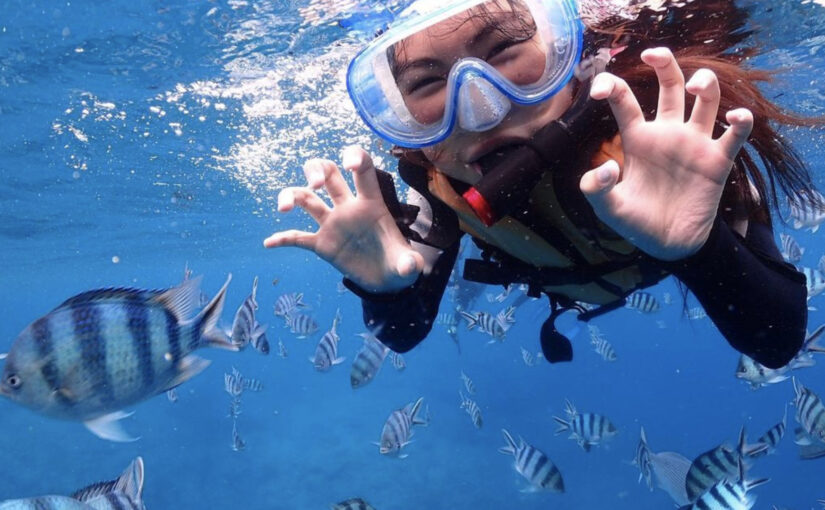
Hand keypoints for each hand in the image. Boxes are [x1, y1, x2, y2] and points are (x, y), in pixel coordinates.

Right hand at [263, 146, 423, 292]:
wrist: (387, 282)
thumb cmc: (398, 263)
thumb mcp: (408, 265)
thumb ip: (409, 264)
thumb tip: (410, 268)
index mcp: (371, 203)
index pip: (364, 170)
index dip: (355, 158)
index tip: (349, 164)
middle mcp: (349, 208)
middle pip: (328, 172)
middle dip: (317, 171)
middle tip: (316, 185)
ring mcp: (333, 224)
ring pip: (306, 198)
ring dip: (291, 196)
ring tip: (284, 208)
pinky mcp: (322, 244)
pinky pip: (297, 238)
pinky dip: (283, 239)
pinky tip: (270, 243)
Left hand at [579, 47, 753, 260]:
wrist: (667, 246)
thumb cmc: (635, 222)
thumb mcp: (607, 207)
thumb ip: (596, 188)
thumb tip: (606, 167)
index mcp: (638, 138)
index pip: (625, 101)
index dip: (611, 86)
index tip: (600, 88)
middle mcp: (667, 134)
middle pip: (671, 85)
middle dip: (665, 63)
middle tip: (654, 54)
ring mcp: (694, 144)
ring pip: (706, 99)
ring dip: (705, 83)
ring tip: (696, 87)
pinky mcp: (718, 160)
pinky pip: (736, 134)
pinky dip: (741, 120)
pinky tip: (735, 118)